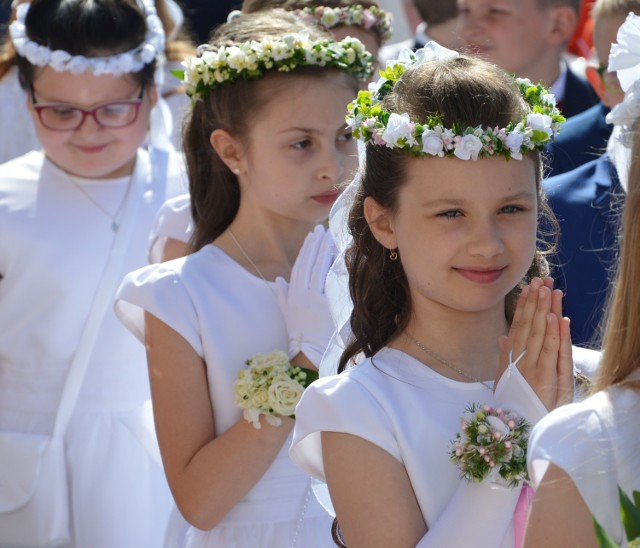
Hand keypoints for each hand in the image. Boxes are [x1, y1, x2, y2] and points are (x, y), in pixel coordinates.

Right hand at [275, 225, 336, 367]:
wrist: (309, 351)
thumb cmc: (300, 333)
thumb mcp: (287, 313)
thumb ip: (282, 295)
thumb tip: (279, 279)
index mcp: (291, 295)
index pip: (299, 266)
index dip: (305, 249)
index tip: (311, 236)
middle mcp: (300, 295)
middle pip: (308, 264)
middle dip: (315, 244)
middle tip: (322, 230)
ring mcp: (313, 300)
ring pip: (318, 269)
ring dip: (324, 251)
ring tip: (329, 237)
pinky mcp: (326, 306)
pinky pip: (329, 281)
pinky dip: (332, 266)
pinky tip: (339, 254)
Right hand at [496, 277, 572, 409]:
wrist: (518, 432)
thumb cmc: (513, 408)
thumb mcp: (504, 382)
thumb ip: (504, 357)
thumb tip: (502, 337)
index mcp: (509, 359)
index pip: (517, 326)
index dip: (523, 306)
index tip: (528, 288)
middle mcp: (518, 361)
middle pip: (528, 325)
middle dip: (534, 301)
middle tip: (540, 279)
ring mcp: (531, 368)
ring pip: (539, 333)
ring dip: (543, 310)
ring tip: (547, 289)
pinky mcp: (544, 378)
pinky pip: (550, 352)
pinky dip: (553, 334)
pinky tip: (555, 317)